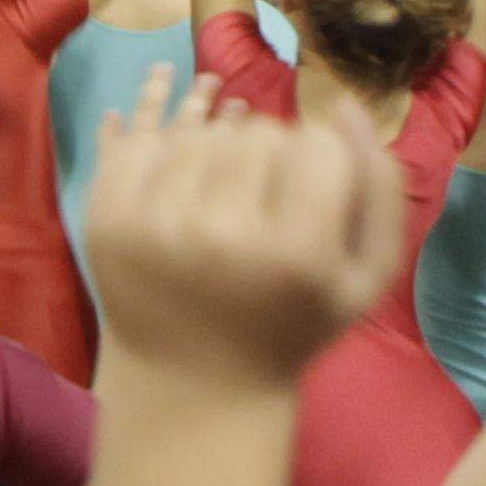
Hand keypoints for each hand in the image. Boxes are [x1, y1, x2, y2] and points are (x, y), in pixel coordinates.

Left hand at [78, 102, 410, 390]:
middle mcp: (220, 233)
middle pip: (256, 132)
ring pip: (198, 130)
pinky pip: (140, 141)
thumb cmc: (295, 322)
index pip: (316, 144)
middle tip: (267, 189)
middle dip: (270, 150)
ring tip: (229, 179)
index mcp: (296, 251)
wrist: (195, 381)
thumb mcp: (366, 273)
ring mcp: (154, 223)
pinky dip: (163, 137)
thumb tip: (344, 105)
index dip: (321, 154)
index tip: (315, 182)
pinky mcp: (106, 218)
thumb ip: (378, 186)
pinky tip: (183, 148)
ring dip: (218, 141)